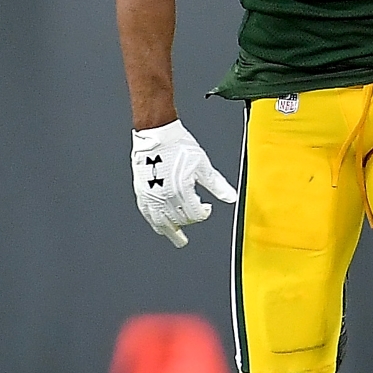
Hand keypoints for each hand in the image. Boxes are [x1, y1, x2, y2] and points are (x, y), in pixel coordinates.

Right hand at [130, 120, 236, 247]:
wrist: (156, 134)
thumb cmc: (178, 145)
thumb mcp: (203, 165)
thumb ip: (217, 185)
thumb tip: (231, 197)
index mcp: (182, 191)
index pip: (195, 215)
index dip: (204, 213)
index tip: (207, 208)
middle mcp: (165, 197)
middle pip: (180, 220)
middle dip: (190, 220)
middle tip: (194, 217)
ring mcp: (151, 196)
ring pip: (161, 222)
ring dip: (170, 231)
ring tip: (176, 238)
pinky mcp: (141, 192)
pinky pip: (147, 214)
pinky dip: (154, 221)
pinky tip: (158, 224)